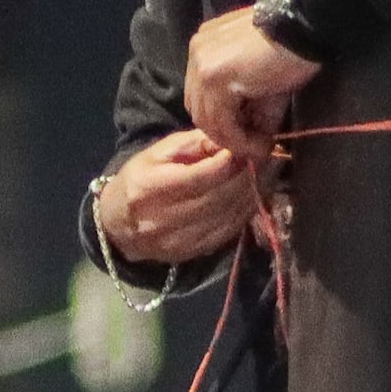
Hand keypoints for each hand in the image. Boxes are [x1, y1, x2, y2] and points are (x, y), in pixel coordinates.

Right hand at [94, 128, 260, 265]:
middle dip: (250, 175)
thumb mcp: (159, 152)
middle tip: (271, 155)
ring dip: (255, 192)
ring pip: (229, 216)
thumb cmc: (140, 178)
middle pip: (220, 197)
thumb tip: (230, 138)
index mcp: (151, 188)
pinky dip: (247, 210)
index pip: (202, 176)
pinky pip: (230, 231)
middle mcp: (164, 219)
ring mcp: (180, 241)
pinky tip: (258, 193)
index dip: (232, 160)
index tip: (253, 144)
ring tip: (271, 170)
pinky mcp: (194, 253)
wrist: (119, 224)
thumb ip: (195, 144)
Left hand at [183, 2, 318, 157]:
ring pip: (207, 119)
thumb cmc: (293, 47)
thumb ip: (253, 111)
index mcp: (205, 47)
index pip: (202, 95)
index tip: (251, 136)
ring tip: (261, 148)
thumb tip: (256, 147)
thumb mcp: (266, 81)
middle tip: (256, 145)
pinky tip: (261, 144)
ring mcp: (202, 65)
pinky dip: (239, 140)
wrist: (305, 28)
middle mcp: (197, 52)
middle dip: (226, 132)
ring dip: (234, 141)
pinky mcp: (214, 78)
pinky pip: (221, 122)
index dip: (223, 120)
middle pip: (200, 108)